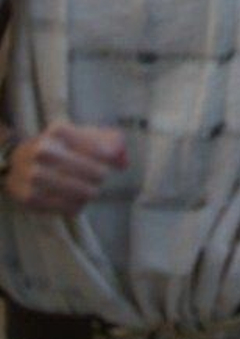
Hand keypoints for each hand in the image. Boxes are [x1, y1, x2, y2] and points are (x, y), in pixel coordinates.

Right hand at [4, 122, 126, 214]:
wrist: (16, 163)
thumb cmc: (60, 147)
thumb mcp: (82, 135)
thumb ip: (110, 141)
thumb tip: (124, 163)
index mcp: (59, 130)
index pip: (102, 150)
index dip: (111, 157)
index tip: (110, 159)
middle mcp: (44, 151)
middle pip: (98, 173)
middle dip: (101, 176)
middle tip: (96, 176)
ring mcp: (34, 176)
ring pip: (86, 193)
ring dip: (91, 192)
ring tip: (86, 188)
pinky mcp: (30, 198)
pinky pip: (70, 207)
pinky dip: (78, 205)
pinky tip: (73, 199)